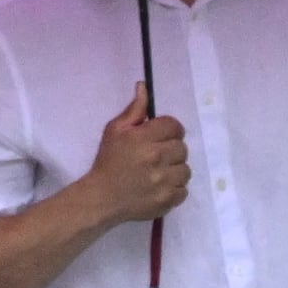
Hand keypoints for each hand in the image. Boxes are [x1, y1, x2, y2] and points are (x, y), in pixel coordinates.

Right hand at [83, 85, 190, 227]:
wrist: (102, 197)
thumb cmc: (108, 161)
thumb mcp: (115, 130)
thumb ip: (134, 110)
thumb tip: (144, 86)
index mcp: (144, 138)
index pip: (174, 126)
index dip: (169, 129)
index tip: (161, 136)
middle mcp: (157, 158)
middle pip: (182, 147)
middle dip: (172, 149)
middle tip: (158, 155)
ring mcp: (164, 181)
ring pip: (186, 169)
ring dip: (175, 169)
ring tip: (160, 172)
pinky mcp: (168, 200)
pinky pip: (184, 190)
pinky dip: (175, 189)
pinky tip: (161, 187)